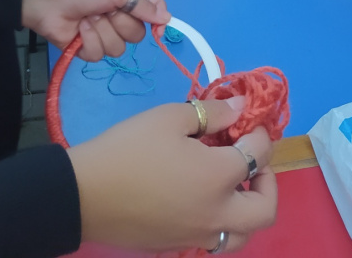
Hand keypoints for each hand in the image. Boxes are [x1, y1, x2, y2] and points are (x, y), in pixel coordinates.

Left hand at [21, 0, 168, 60]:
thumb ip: (144, 6)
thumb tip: (167, 18)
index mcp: (130, 0)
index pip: (154, 12)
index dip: (158, 20)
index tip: (158, 26)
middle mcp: (120, 18)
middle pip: (137, 35)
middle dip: (121, 24)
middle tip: (105, 11)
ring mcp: (104, 34)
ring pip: (118, 48)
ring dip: (102, 32)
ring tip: (88, 18)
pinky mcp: (88, 49)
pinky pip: (99, 55)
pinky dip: (89, 41)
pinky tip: (79, 30)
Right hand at [69, 99, 275, 251]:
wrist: (83, 195)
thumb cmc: (128, 150)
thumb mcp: (168, 118)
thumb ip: (210, 113)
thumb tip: (240, 109)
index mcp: (217, 178)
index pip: (258, 155)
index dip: (259, 133)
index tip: (250, 120)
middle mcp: (215, 214)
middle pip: (264, 209)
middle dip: (268, 182)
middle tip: (252, 160)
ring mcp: (196, 236)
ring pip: (242, 235)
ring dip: (247, 209)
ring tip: (232, 185)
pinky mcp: (176, 247)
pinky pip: (214, 241)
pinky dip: (221, 222)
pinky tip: (202, 198)